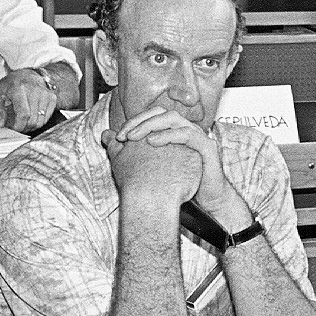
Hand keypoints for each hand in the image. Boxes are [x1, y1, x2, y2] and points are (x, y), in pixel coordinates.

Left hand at [0, 68, 56, 132]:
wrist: (28, 74)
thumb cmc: (10, 86)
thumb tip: (1, 124)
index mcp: (18, 88)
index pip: (23, 114)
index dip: (18, 126)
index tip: (13, 129)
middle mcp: (34, 90)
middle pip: (32, 120)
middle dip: (24, 128)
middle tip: (17, 126)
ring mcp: (45, 94)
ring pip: (40, 121)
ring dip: (31, 126)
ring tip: (23, 121)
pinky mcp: (52, 98)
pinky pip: (46, 118)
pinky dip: (38, 122)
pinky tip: (31, 117)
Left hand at [106, 105, 244, 219]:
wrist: (209, 202)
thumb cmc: (182, 185)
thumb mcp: (152, 166)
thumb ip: (130, 151)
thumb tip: (106, 137)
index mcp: (175, 132)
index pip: (154, 116)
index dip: (135, 121)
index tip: (118, 137)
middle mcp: (187, 130)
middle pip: (162, 113)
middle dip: (141, 121)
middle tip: (124, 135)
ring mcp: (198, 137)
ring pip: (174, 119)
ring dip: (152, 125)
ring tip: (135, 138)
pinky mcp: (207, 147)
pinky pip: (187, 134)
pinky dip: (168, 135)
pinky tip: (153, 142)